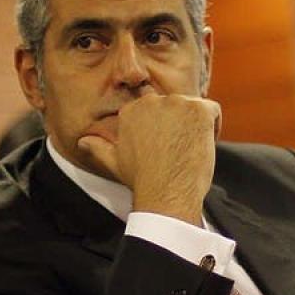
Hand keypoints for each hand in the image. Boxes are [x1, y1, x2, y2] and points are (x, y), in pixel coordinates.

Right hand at [78, 94, 220, 226]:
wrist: (165, 192)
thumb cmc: (141, 180)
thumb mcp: (114, 162)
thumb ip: (98, 147)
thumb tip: (82, 142)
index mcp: (131, 110)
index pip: (155, 110)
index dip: (163, 129)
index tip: (165, 148)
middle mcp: (152, 101)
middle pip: (175, 106)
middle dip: (180, 125)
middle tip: (179, 151)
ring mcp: (176, 103)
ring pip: (194, 108)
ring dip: (196, 126)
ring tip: (190, 150)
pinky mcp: (198, 109)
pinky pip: (213, 111)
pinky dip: (213, 126)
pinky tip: (202, 146)